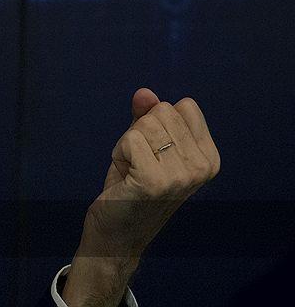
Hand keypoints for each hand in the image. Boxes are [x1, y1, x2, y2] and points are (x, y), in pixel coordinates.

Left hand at [62, 88, 220, 305]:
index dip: (157, 122)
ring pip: (144, 125)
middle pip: (162, 111)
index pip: (183, 106)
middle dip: (140, 133)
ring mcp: (181, 175)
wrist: (118, 233)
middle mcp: (202, 167)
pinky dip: (120, 154)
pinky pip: (130, 140)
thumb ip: (146, 117)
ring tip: (132, 171)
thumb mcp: (145, 146)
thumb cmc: (132, 186)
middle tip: (138, 163)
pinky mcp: (155, 181)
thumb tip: (144, 92)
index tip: (153, 151)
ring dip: (127, 145)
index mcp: (209, 157)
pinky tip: (125, 177)